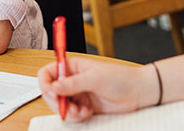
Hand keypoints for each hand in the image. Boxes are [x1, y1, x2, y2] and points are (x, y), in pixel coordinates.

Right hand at [37, 57, 156, 121]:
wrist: (138, 93)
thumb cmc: (121, 78)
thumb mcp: (95, 78)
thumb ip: (73, 83)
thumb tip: (55, 86)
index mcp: (72, 67)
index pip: (48, 73)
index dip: (46, 83)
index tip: (53, 93)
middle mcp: (72, 80)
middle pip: (50, 92)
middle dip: (57, 102)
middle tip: (69, 108)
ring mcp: (77, 94)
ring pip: (59, 106)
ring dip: (67, 112)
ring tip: (80, 111)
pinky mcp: (83, 107)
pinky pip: (71, 115)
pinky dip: (75, 117)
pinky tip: (86, 113)